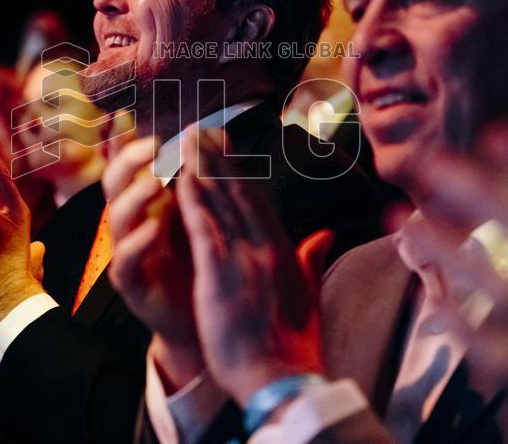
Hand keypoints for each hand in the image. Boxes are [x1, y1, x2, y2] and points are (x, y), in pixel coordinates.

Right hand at [103, 136, 203, 387]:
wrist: (201, 317)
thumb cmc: (200, 258)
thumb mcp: (200, 211)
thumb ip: (200, 175)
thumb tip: (212, 130)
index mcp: (146, 200)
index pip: (129, 163)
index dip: (122, 140)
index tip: (125, 116)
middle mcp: (131, 221)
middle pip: (114, 182)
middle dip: (130, 160)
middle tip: (155, 146)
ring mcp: (126, 251)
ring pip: (117, 217)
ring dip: (136, 197)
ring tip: (157, 184)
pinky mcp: (131, 282)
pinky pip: (124, 259)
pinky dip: (138, 241)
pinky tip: (155, 227)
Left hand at [176, 127, 331, 404]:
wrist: (284, 380)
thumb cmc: (295, 346)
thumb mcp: (308, 295)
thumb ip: (312, 259)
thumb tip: (326, 234)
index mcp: (285, 252)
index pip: (258, 202)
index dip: (238, 172)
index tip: (224, 148)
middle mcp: (266, 247)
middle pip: (239, 192)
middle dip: (218, 158)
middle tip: (200, 128)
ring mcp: (245, 259)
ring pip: (221, 203)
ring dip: (202, 168)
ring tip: (186, 141)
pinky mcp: (222, 276)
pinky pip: (204, 229)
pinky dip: (193, 200)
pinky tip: (181, 179)